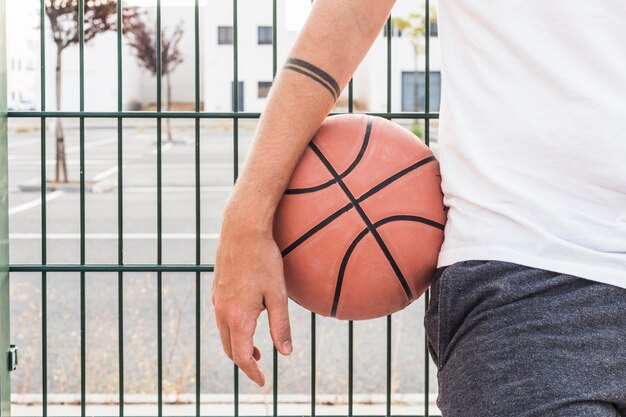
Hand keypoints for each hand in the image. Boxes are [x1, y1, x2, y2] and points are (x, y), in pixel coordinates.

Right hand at [212, 214, 292, 386]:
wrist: (242, 230)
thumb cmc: (263, 259)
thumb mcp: (278, 294)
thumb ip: (281, 325)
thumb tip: (286, 352)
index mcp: (238, 317)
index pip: (242, 356)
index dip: (253, 372)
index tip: (263, 381)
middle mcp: (223, 312)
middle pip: (230, 349)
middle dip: (244, 363)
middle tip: (260, 368)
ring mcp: (217, 300)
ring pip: (224, 334)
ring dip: (239, 346)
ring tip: (257, 350)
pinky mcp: (217, 290)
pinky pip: (222, 318)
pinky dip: (233, 330)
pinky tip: (247, 322)